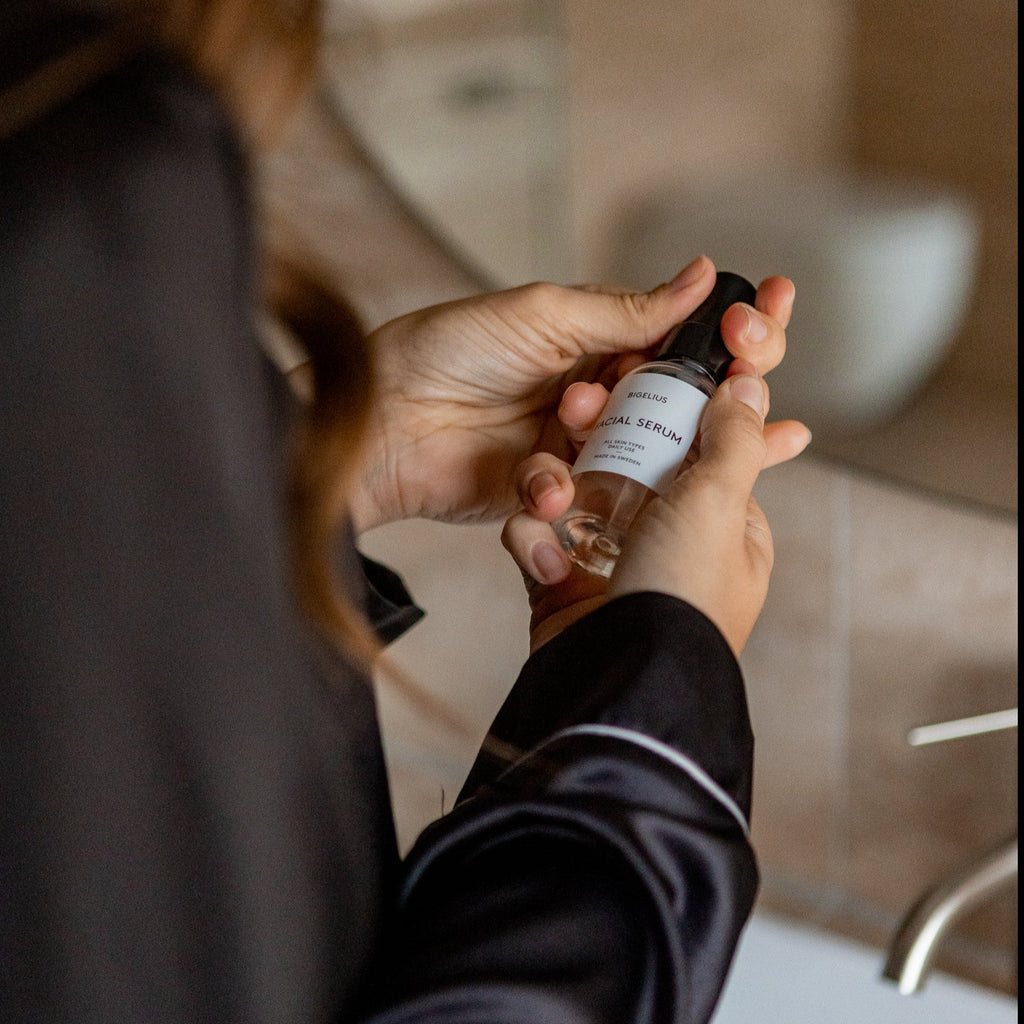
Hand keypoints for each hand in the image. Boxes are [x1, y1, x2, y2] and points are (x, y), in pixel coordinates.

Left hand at [349, 256, 791, 530]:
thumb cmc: (448, 351)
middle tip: (733, 391)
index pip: (682, 337)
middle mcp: (598, 393)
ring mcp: (580, 445)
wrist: (381, 424)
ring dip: (636, 447)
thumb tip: (701, 275)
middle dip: (708, 397)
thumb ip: (624, 309)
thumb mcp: (541, 314)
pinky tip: (541, 481)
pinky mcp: (556, 491)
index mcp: (598, 339)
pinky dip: (569, 488)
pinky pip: (590, 495)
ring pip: (643, 454)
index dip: (730, 330)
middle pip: (679, 402)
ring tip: (584, 428)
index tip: (766, 316)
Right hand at [506, 374, 809, 654]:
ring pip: (572, 488)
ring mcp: (611, 558)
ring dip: (553, 488)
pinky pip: (537, 532)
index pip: (695, 444)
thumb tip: (749, 386)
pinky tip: (545, 561)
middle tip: (580, 416)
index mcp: (720, 522)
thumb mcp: (720, 503)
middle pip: (626, 456)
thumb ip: (733, 438)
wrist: (621, 675)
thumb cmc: (683, 597)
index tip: (640, 381)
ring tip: (554, 501)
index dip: (669, 409)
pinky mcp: (561, 578)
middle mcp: (667, 537)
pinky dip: (532, 540)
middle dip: (597, 438)